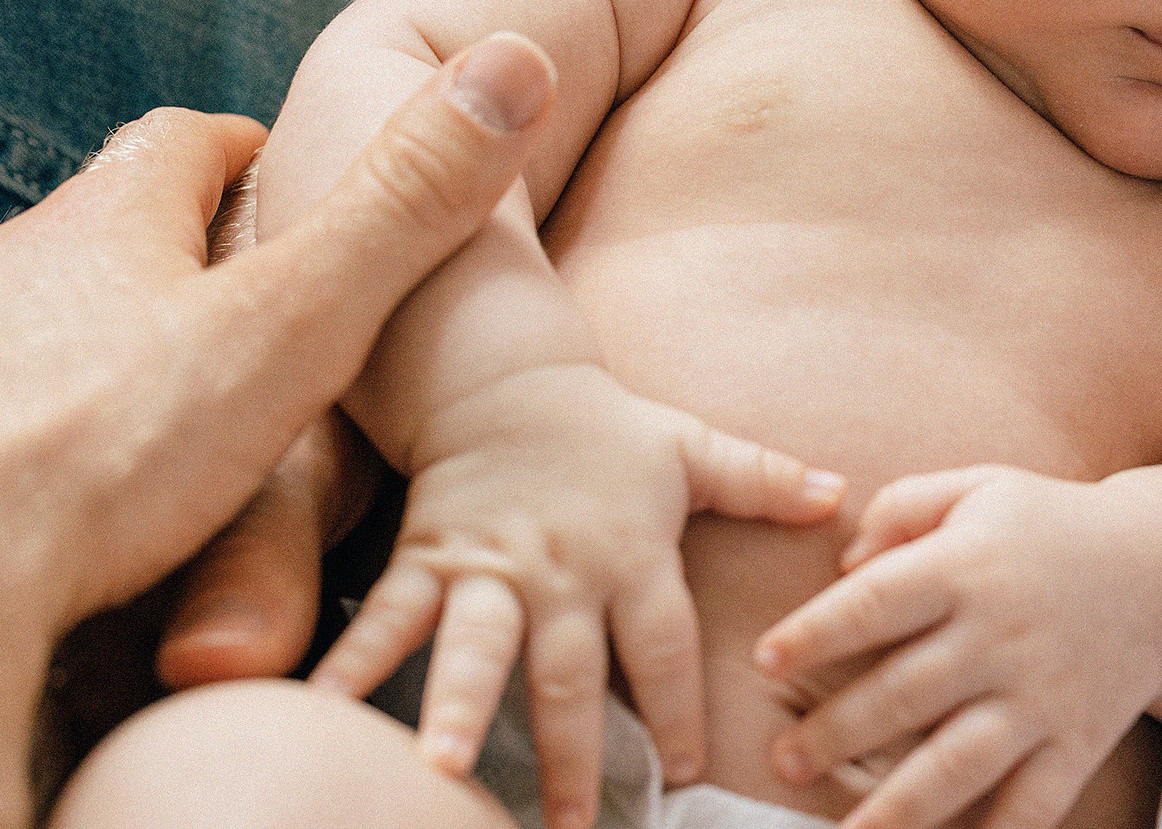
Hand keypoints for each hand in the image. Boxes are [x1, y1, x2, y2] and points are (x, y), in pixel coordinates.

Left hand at [0, 31, 555, 828]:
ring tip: (161, 408)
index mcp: (109, 222)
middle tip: (241, 301)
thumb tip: (514, 67)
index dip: (240, 151)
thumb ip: (402, 209)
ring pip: (36, 325)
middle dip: (167, 255)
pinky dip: (38, 432)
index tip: (279, 167)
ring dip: (94, 345)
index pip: (179, 145)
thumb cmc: (102, 455)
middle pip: (100, 233)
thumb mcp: (293, 324)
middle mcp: (7, 270)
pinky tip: (69, 495)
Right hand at [308, 366, 844, 828]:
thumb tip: (843, 495)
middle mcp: (559, 570)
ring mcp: (487, 568)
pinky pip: (387, 617)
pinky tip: (318, 712)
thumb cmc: (607, 429)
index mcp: (630, 551)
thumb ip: (764, 480)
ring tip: (437, 769)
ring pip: (472, 645)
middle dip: (567, 749)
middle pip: (566, 668)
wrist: (507, 377)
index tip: (683, 772)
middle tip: (567, 824)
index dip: (675, 705)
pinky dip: (353, 663)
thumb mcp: (693, 446)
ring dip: (456, 706)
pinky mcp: (427, 558)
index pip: (662, 643)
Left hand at [752, 464, 1161, 828]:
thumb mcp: (977, 489)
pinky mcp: (1078, 742)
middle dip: (835, 732)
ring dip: (896, 806)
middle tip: (783, 760)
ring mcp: (1042, 695)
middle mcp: (1002, 634)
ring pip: (959, 763)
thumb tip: (842, 563)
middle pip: (904, 693)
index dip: (814, 633)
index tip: (763, 658)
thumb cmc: (1048, 526)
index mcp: (969, 564)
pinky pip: (1032, 805)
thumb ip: (902, 508)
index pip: (874, 603)